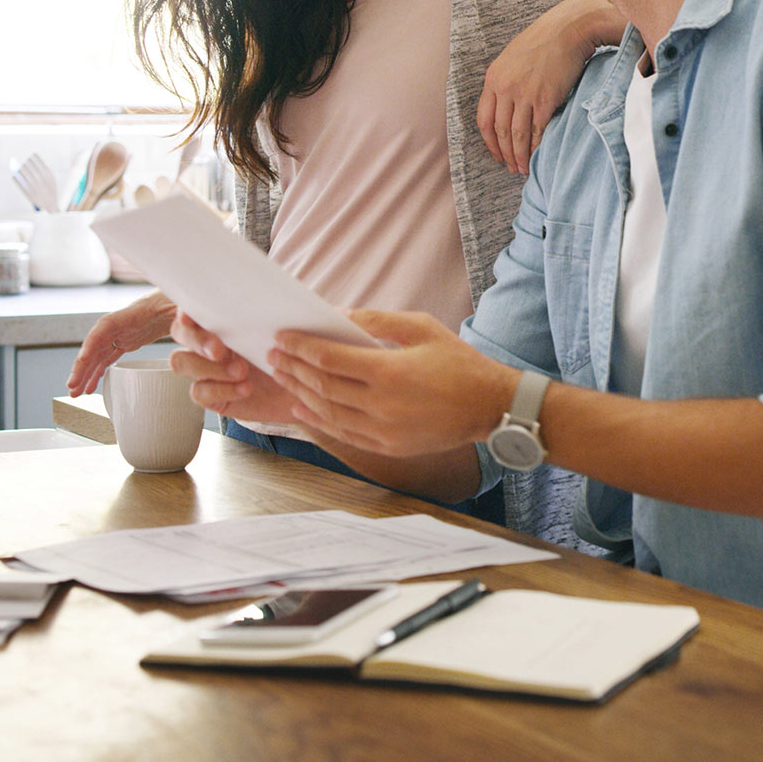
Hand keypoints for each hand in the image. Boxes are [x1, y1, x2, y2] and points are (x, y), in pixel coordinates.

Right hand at [66, 289, 175, 395]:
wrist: (185, 295)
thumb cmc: (183, 298)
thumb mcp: (184, 305)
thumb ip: (184, 313)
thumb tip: (186, 318)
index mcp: (135, 312)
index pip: (105, 326)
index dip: (91, 343)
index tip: (81, 360)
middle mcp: (125, 322)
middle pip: (96, 343)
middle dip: (82, 365)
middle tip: (72, 386)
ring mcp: (125, 331)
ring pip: (99, 352)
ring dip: (86, 372)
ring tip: (76, 392)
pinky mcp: (130, 339)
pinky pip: (109, 356)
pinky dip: (99, 371)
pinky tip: (91, 386)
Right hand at [169, 311, 298, 424]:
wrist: (300, 383)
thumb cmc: (288, 349)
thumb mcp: (282, 327)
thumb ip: (266, 311)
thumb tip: (266, 290)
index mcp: (220, 319)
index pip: (192, 307)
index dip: (186, 310)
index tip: (193, 315)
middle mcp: (206, 340)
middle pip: (179, 333)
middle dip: (197, 340)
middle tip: (221, 350)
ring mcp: (205, 367)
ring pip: (181, 361)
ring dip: (208, 367)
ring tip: (241, 371)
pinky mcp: (210, 394)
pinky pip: (199, 391)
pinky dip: (221, 389)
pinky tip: (245, 387)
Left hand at [269, 309, 517, 456]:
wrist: (489, 406)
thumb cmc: (457, 361)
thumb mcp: (421, 327)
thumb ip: (378, 321)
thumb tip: (339, 315)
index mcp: (389, 371)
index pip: (330, 358)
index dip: (302, 347)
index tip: (282, 337)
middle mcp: (381, 405)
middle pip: (323, 386)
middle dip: (294, 368)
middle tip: (273, 354)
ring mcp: (383, 431)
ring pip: (328, 412)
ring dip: (300, 393)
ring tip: (283, 377)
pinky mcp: (388, 447)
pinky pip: (343, 433)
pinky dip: (318, 420)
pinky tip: (303, 407)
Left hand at [478, 0, 626, 172]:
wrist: (569, 29)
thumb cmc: (544, 41)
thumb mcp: (512, 58)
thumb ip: (505, 81)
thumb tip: (505, 107)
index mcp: (493, 78)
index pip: (484, 119)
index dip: (489, 142)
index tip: (496, 154)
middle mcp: (505, 87)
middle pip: (499, 131)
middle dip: (504, 154)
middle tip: (510, 167)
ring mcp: (525, 94)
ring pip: (517, 135)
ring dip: (519, 156)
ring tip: (522, 168)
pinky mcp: (546, 99)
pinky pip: (537, 131)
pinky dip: (536, 147)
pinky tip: (537, 155)